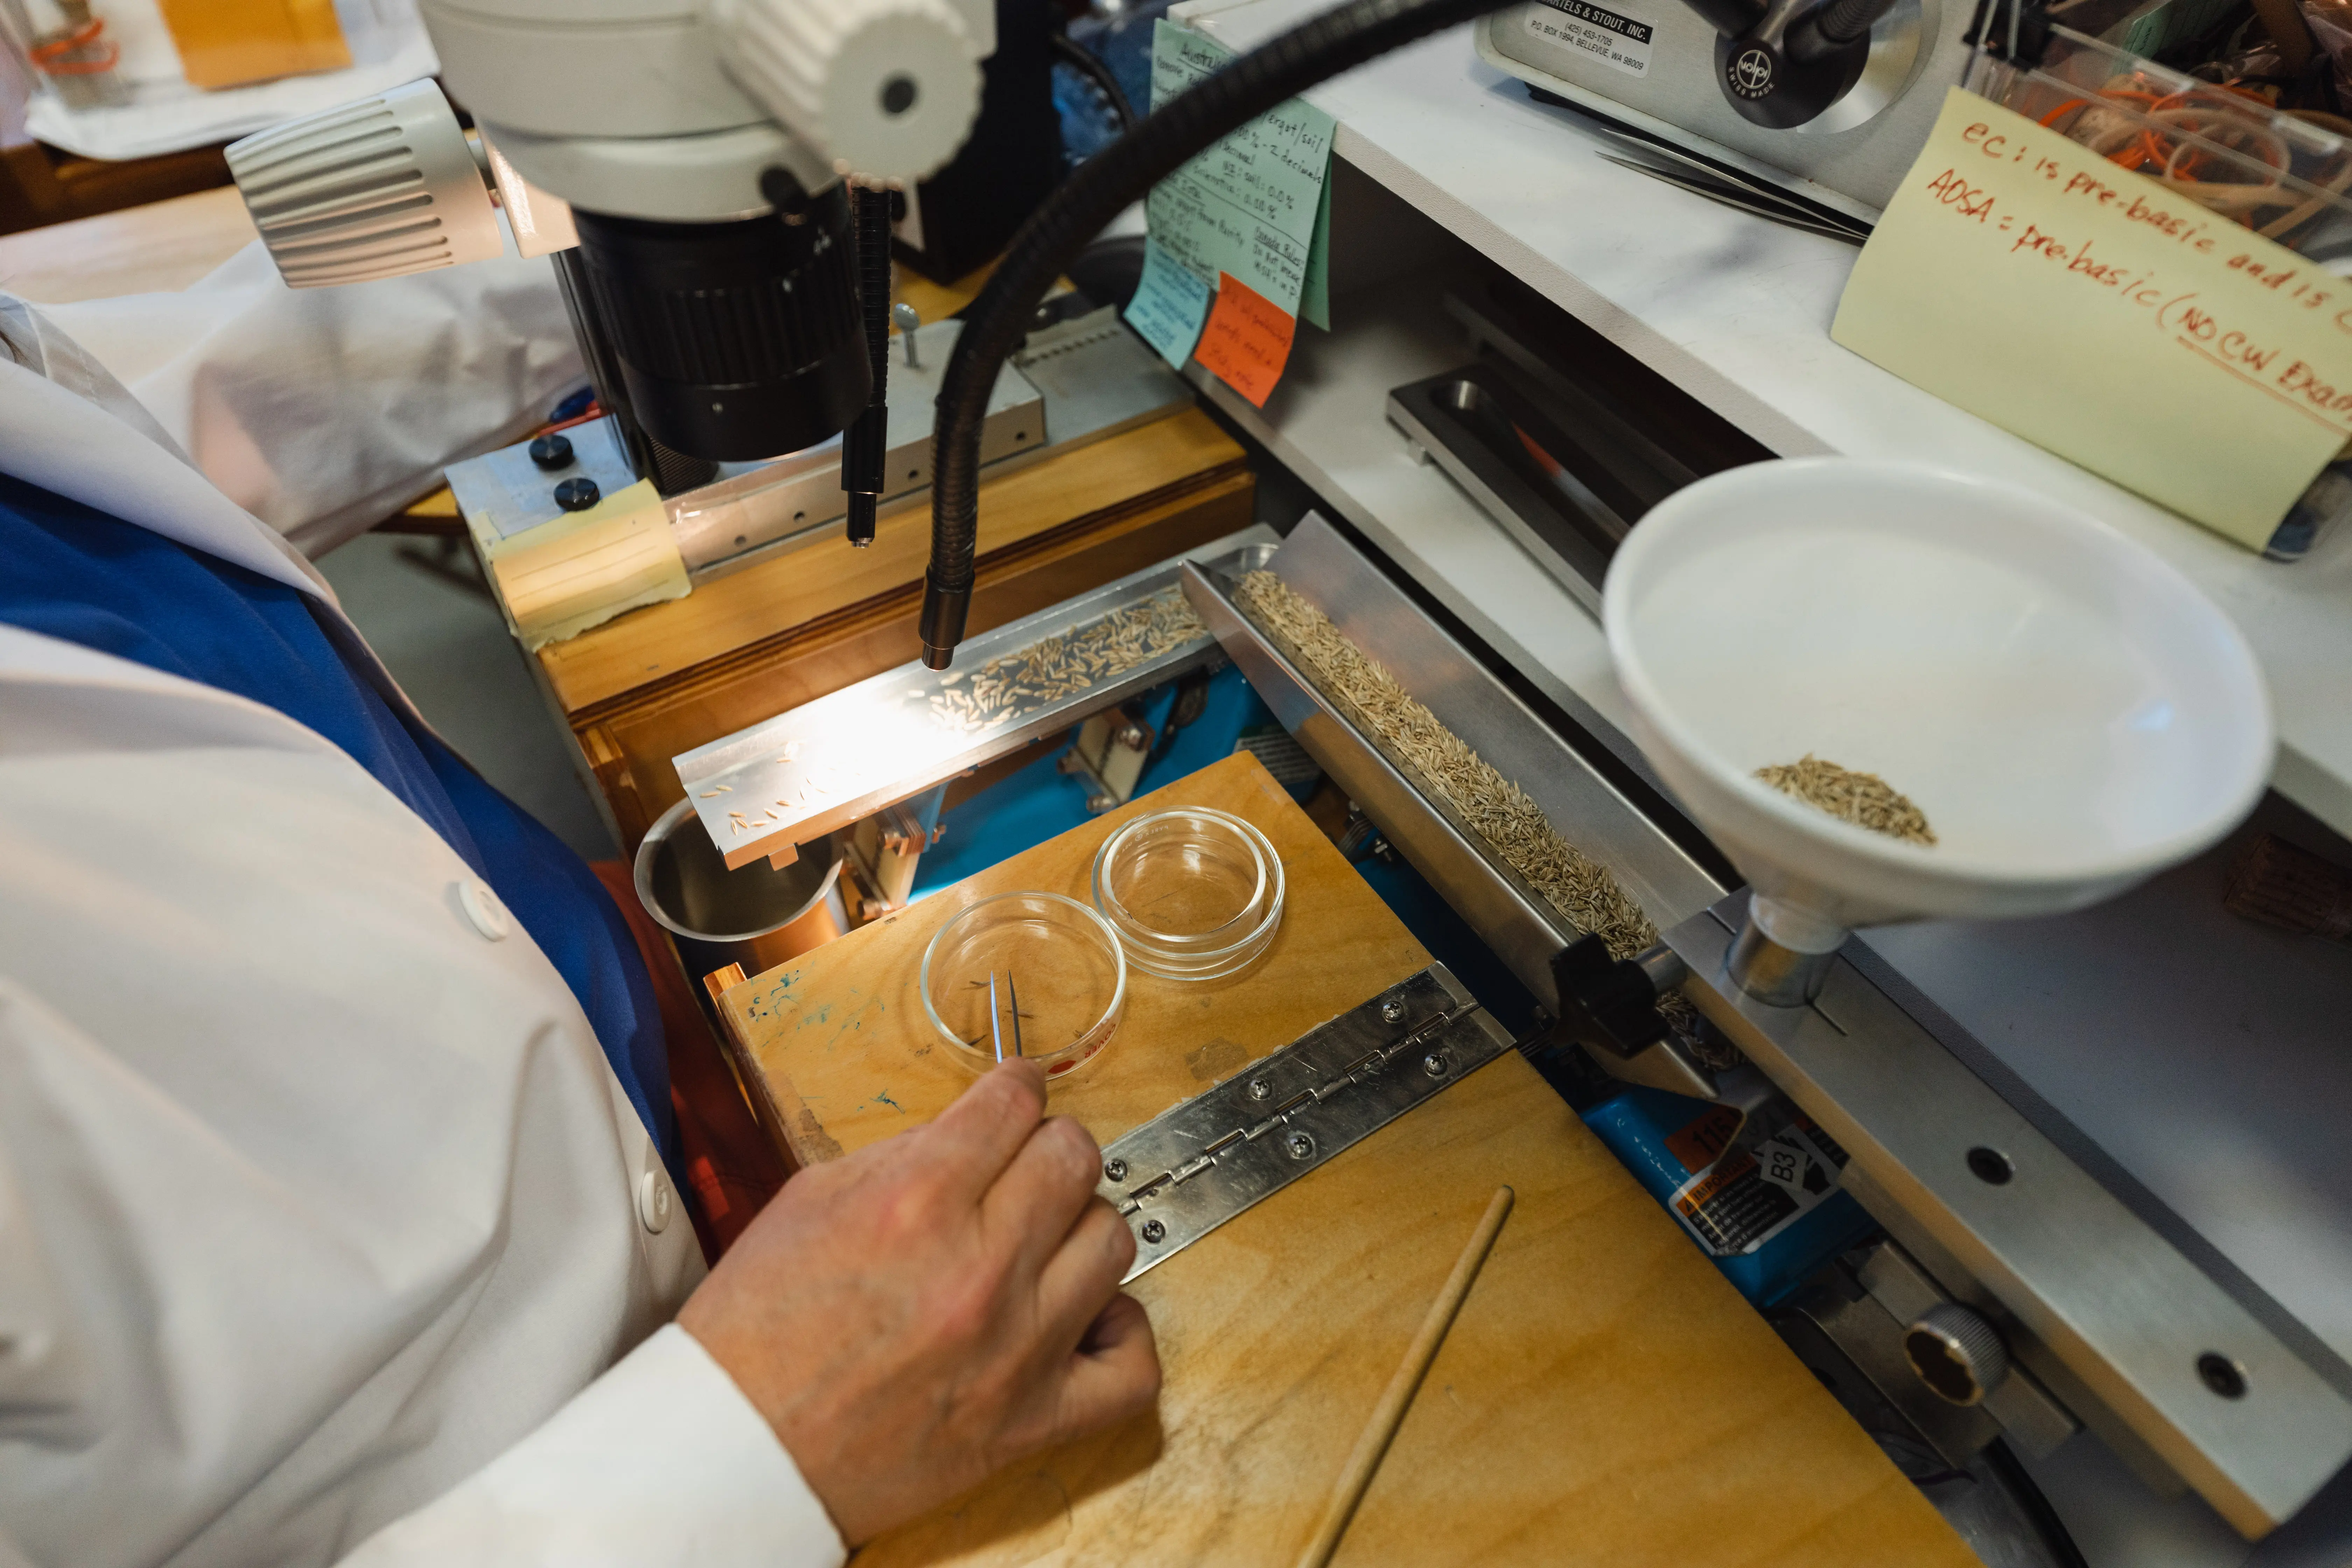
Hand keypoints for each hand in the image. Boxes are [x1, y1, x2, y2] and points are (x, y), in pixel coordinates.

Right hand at [678, 1060, 1159, 1545]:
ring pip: (1111, 1243)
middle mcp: (978, 1268)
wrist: (737, 1450)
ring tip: (1044, 1241)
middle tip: (1026, 1163)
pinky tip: (1086, 1317)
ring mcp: (1017, 1348)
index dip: (1018, 1085)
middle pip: (1074, 1159)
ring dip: (1079, 1230)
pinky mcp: (1032, 1420)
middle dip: (1048, 1147)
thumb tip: (972, 1131)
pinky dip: (1120, 1334)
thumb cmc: (756, 1335)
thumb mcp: (810, 1204)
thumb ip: (902, 1157)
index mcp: (914, 1203)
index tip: (1018, 1092)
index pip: (1014, 1104)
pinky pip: (1132, 1367)